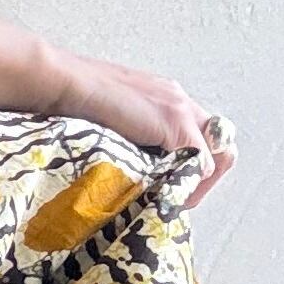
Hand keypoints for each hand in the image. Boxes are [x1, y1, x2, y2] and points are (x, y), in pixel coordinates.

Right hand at [26, 46, 236, 203]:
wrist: (62, 84)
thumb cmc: (71, 104)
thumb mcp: (109, 122)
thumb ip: (130, 136)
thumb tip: (130, 168)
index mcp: (164, 97)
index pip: (202, 132)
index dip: (195, 162)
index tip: (174, 183)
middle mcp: (178, 99)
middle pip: (220, 142)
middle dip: (206, 175)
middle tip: (182, 195)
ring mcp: (179, 109)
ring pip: (216, 154)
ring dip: (199, 182)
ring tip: (175, 199)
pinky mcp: (174, 123)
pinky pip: (200, 162)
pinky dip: (189, 183)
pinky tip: (167, 193)